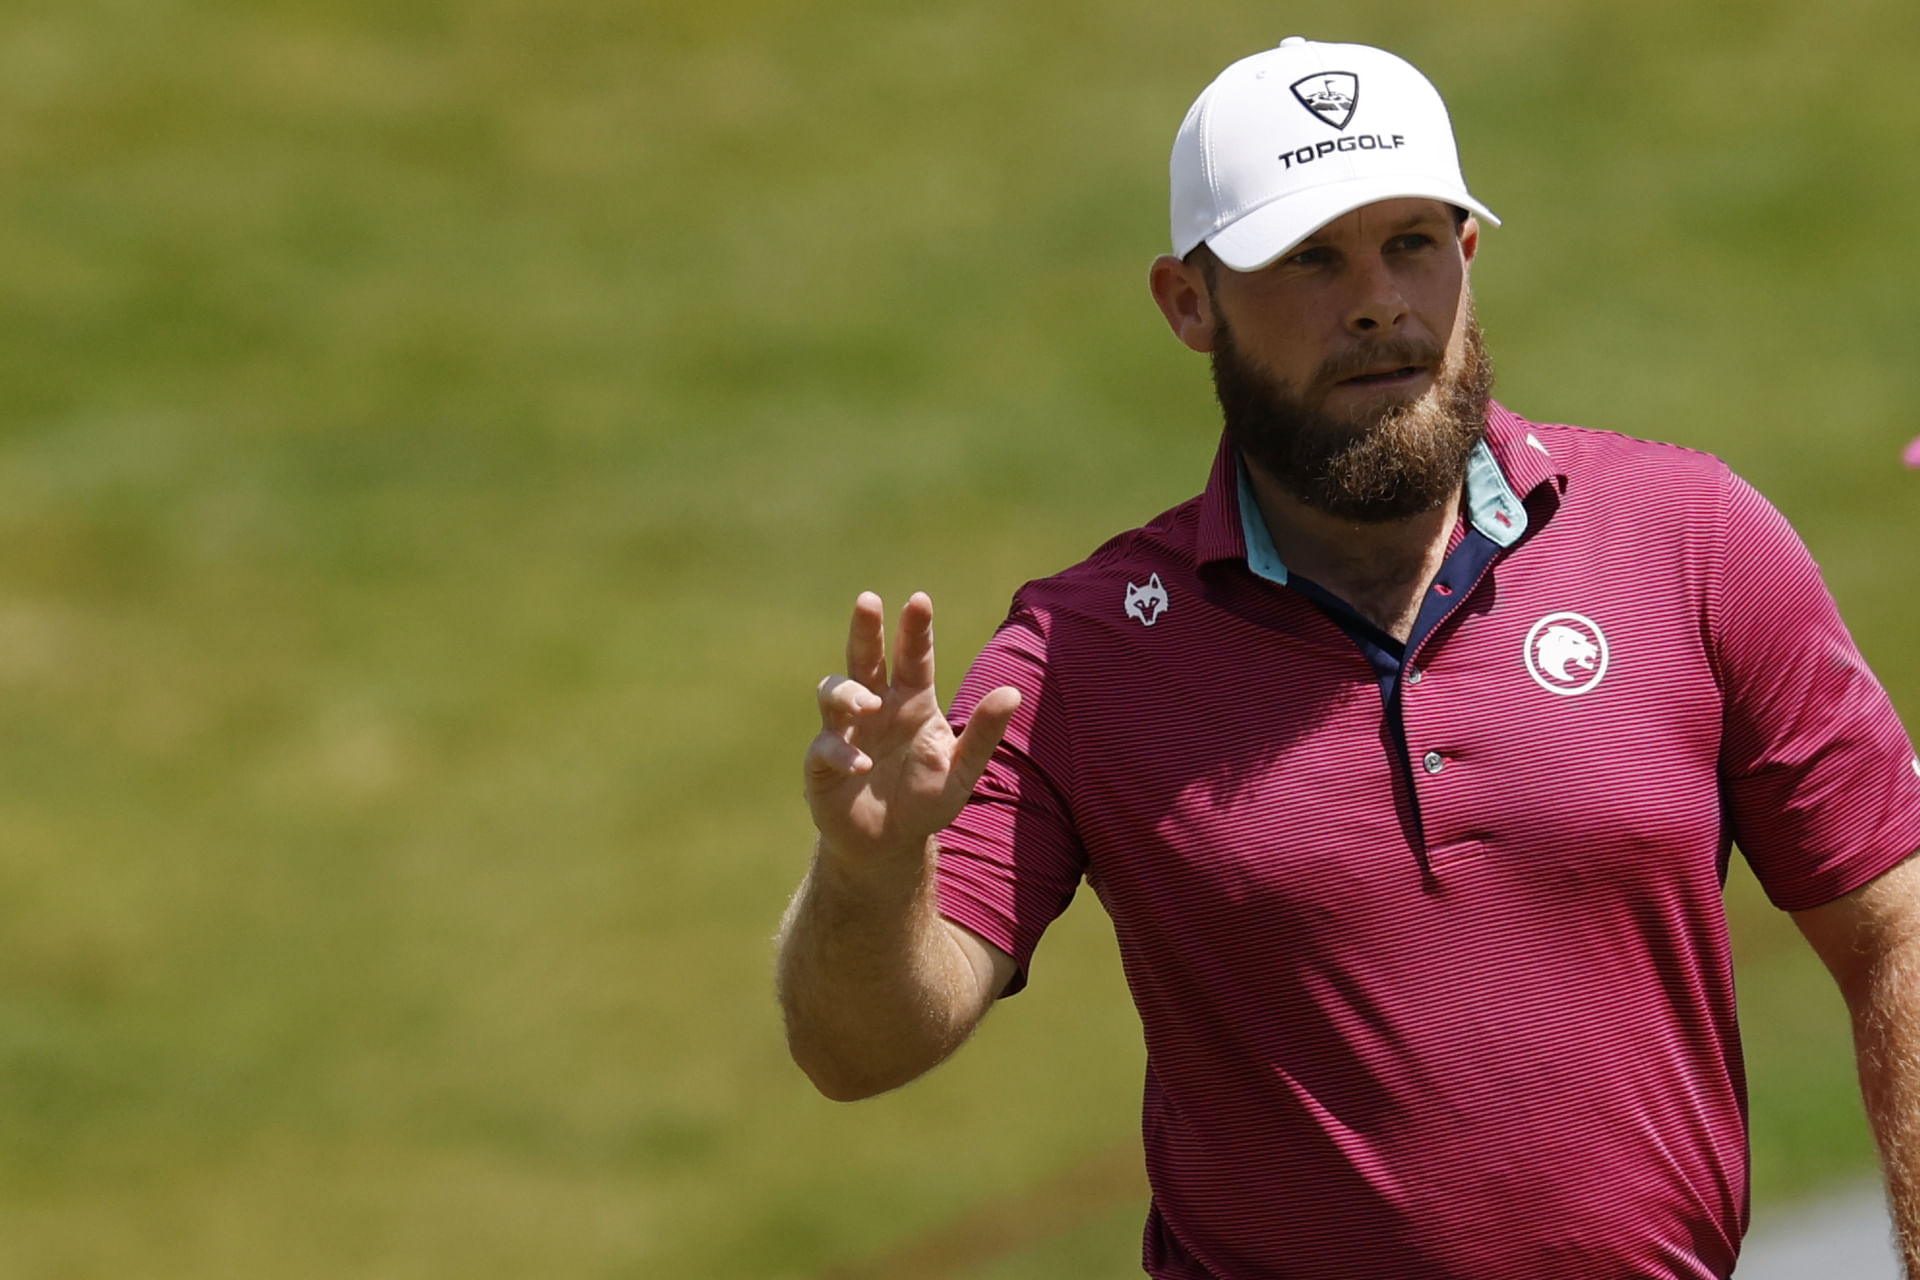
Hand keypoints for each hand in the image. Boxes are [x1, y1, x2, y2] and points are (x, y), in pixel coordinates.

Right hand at [805, 592, 1020, 867]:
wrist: (888, 844)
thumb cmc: (926, 800)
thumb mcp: (962, 770)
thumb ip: (984, 733)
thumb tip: (1013, 692)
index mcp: (912, 703)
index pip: (914, 657)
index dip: (915, 630)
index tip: (919, 600)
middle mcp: (876, 707)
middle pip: (865, 658)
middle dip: (866, 629)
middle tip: (868, 600)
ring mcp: (845, 731)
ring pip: (834, 691)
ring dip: (849, 693)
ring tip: (869, 704)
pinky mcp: (822, 763)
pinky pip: (825, 746)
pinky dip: (841, 751)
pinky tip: (861, 765)